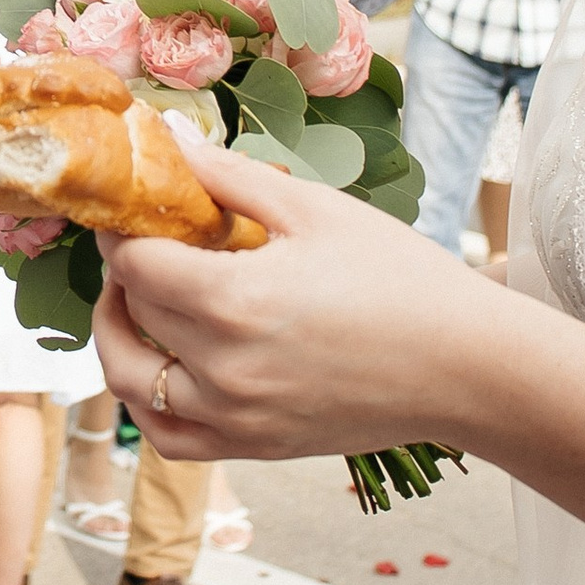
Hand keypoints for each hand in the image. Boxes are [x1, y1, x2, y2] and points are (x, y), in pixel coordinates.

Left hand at [95, 140, 493, 468]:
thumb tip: (167, 138)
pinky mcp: (255, 446)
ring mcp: (237, 417)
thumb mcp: (314, 209)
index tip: (127, 209)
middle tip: (142, 242)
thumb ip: (230, 177)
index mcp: (234, 300)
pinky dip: (146, 405)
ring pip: (132, 383)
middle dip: (123, 271)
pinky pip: (169, 437)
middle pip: (132, 312)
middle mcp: (224, 368)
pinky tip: (160, 368)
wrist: (466, 365)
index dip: (121, 228)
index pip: (134, 262)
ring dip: (118, 339)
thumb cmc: (401, 278)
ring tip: (135, 303)